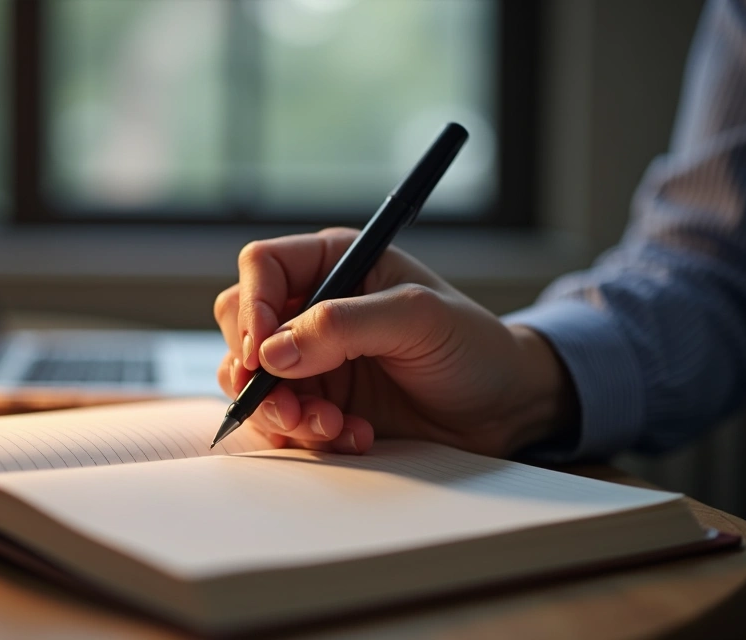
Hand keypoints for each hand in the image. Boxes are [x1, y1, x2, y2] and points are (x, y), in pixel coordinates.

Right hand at [213, 228, 576, 457]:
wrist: (503, 409)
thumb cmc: (473, 346)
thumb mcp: (418, 319)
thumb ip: (343, 326)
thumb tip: (273, 353)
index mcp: (335, 264)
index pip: (263, 268)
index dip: (254, 307)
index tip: (264, 354)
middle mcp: (313, 308)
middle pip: (242, 325)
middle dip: (256, 370)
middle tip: (290, 403)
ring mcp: (311, 359)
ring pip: (251, 380)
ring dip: (280, 411)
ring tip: (331, 426)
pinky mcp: (317, 403)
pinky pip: (280, 420)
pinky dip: (305, 436)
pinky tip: (352, 437)